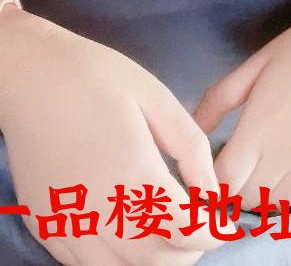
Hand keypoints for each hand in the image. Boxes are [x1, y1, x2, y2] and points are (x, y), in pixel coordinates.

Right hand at [0, 11, 221, 264]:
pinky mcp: (45, 225)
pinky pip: (85, 264)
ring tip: (167, 229)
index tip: (225, 223)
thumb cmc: (98, 78)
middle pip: (156, 259)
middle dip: (187, 249)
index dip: (212, 233)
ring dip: (152, 258)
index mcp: (132, 174)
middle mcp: (98, 210)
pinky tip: (126, 230)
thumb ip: (190, 147)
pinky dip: (115, 259)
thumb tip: (214, 191)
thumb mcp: (156, 98)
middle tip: (199, 223)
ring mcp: (67, 223)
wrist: (32, 76)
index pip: (184, 231)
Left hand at [191, 0, 290, 213]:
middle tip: (235, 162)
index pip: (222, 180)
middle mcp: (287, 154)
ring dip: (261, 192)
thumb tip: (192, 132)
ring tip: (262, 166)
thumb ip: (217, 100)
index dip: (210, 177)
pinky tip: (288, 172)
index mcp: (261, 127)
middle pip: (245, 198)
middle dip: (232, 186)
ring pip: (275, 205)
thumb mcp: (253, 65)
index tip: (212, 162)